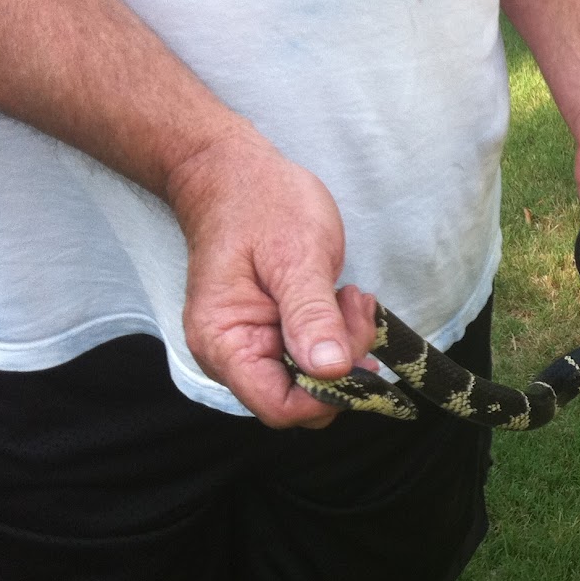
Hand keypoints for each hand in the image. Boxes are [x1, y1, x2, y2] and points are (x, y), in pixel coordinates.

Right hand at [168, 131, 375, 427]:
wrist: (231, 173)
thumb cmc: (259, 204)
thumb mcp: (295, 255)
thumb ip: (311, 315)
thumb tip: (329, 370)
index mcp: (224, 342)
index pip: (280, 407)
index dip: (328, 394)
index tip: (355, 348)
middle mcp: (230, 355)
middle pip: (300, 400)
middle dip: (342, 364)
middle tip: (355, 307)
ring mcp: (250, 346)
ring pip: (312, 380)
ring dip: (344, 347)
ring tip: (349, 297)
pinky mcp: (270, 334)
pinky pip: (311, 358)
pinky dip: (337, 337)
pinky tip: (343, 302)